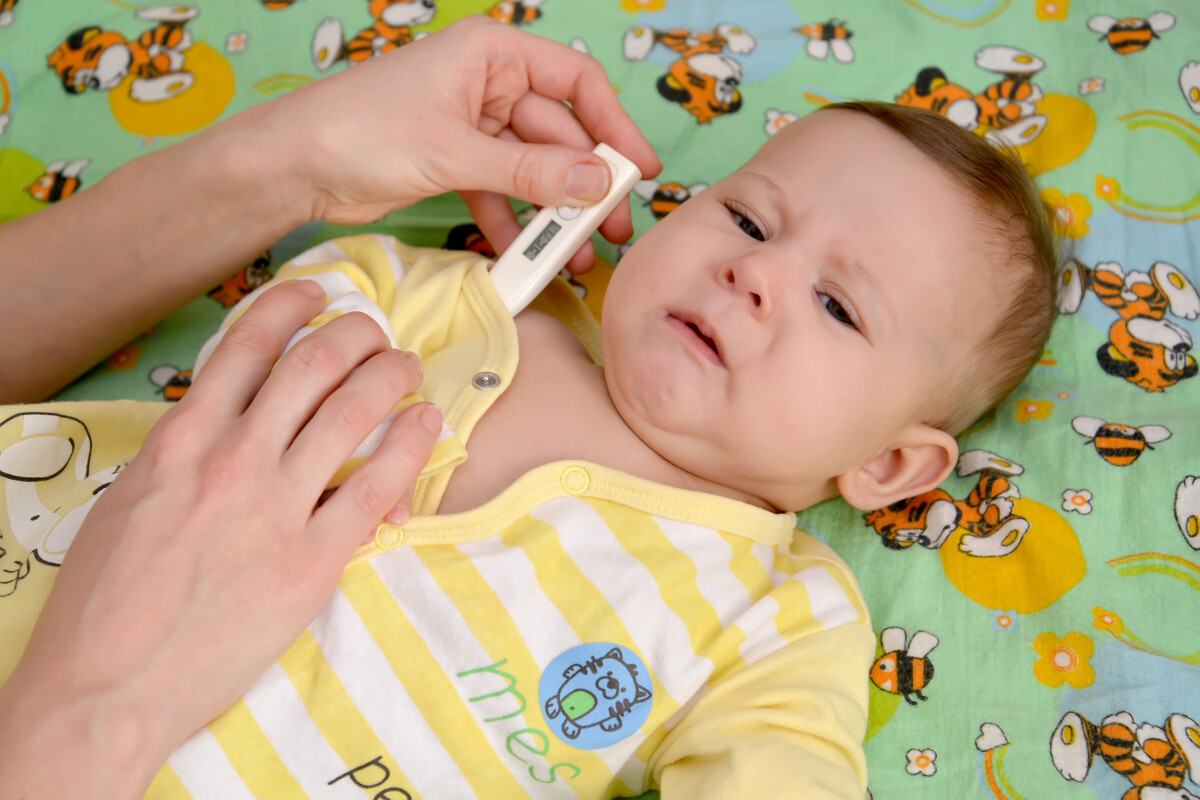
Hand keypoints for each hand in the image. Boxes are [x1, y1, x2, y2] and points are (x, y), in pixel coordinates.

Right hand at [0, 281, 439, 796]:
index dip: (292, 305)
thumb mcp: (132, 498)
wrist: (107, 682)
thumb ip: (186, 452)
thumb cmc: (108, 597)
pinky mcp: (311, 560)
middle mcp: (233, 457)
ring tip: (407, 367)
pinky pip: (375, 486)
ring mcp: (275, 506)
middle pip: (313, 362)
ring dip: (390, 374)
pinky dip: (409, 445)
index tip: (318, 294)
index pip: (248, 343)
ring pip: (351, 409)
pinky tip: (425, 424)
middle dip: (355, 332)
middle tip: (376, 332)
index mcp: (182, 437)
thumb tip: (228, 422)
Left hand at [244, 15, 660, 272]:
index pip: (576, 83)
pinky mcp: (454, 162)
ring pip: (533, 169)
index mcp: (492, 54)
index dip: (614, 126)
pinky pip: (501, 191)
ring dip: (553, 213)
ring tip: (576, 256)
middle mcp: (488, 83)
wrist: (293, 166)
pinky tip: (527, 257)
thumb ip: (531, 172)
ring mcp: (472, 125)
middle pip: (559, 133)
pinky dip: (514, 222)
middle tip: (612, 229)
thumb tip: (597, 185)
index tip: (638, 171)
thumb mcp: (456, 152)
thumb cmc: (362, 132)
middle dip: (585, 185)